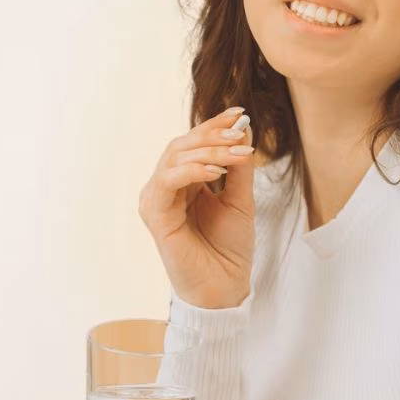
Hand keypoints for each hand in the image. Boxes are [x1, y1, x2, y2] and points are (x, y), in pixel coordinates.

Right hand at [138, 107, 256, 309]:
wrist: (225, 288)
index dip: (214, 125)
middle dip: (213, 134)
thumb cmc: (229, 249)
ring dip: (209, 150)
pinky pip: (168, 181)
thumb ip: (239, 166)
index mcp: (183, 182)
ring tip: (238, 152)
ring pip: (175, 158)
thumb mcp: (241, 200)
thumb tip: (244, 127)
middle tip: (240, 132)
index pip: (193, 144)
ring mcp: (156, 200)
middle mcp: (166, 188)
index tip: (239, 112)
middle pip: (181, 145)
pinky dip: (193, 170)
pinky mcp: (154, 215)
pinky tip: (217, 171)